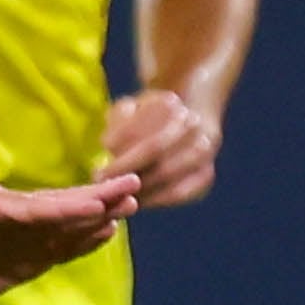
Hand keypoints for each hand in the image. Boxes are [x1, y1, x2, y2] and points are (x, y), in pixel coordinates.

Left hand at [0, 175, 136, 304]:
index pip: (35, 207)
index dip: (66, 208)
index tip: (96, 205)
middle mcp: (13, 217)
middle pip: (59, 207)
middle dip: (96, 198)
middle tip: (132, 185)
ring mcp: (22, 237)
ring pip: (66, 226)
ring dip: (97, 216)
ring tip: (131, 203)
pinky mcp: (26, 259)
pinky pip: (59, 249)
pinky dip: (82, 242)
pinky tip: (106, 232)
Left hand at [100, 88, 221, 206]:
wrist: (178, 124)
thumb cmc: (140, 120)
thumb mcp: (124, 111)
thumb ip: (116, 122)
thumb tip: (110, 146)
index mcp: (170, 103)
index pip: (143, 133)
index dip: (120, 157)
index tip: (98, 171)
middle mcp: (194, 123)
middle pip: (156, 151)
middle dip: (126, 171)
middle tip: (104, 185)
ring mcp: (205, 149)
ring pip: (170, 174)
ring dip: (140, 188)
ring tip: (118, 195)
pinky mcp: (205, 174)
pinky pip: (182, 192)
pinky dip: (158, 200)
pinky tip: (138, 201)